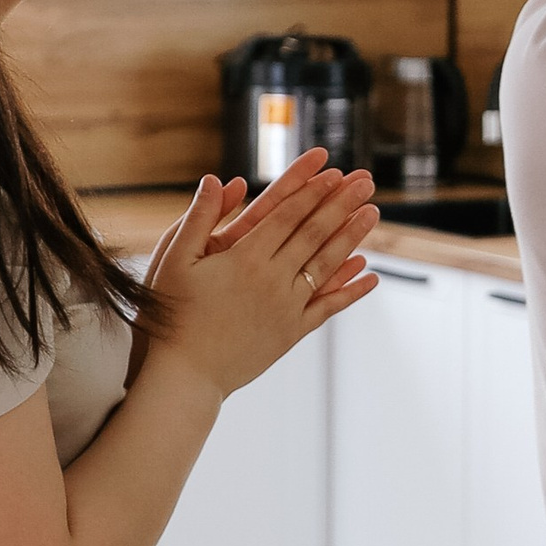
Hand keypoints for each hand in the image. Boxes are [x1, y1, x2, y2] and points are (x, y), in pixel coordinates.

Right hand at [142, 165, 378, 399]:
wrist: (185, 373)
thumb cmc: (172, 314)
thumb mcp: (176, 260)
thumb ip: (198, 218)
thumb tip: (214, 178)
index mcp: (244, 257)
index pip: (287, 214)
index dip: (312, 191)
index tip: (334, 172)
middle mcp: (272, 279)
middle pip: (314, 233)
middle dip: (342, 203)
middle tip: (366, 181)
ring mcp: (286, 307)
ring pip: (327, 265)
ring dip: (352, 237)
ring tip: (372, 213)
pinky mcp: (291, 333)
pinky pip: (328, 307)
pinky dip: (351, 291)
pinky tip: (370, 275)